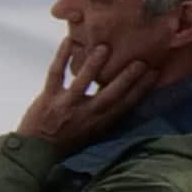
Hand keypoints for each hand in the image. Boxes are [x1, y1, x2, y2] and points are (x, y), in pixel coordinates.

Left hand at [14, 30, 164, 151]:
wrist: (37, 150)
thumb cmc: (69, 140)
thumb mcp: (95, 133)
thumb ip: (111, 116)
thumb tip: (131, 97)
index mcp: (100, 122)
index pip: (125, 104)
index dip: (141, 88)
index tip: (154, 72)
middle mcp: (86, 114)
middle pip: (110, 94)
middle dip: (126, 78)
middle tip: (141, 61)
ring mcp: (66, 105)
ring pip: (82, 83)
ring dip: (93, 65)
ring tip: (104, 47)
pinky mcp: (48, 97)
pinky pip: (55, 74)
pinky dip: (61, 57)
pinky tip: (68, 41)